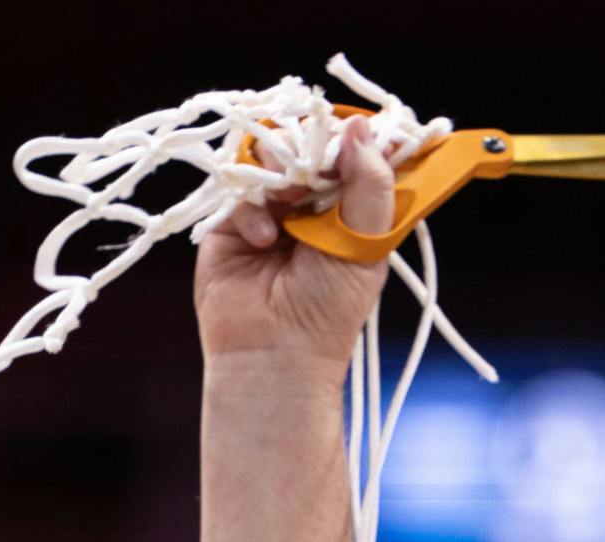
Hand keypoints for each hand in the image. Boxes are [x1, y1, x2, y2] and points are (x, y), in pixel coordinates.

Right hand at [193, 115, 396, 372]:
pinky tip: (264, 239)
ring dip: (281, 171)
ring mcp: (273, 210)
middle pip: (312, 147)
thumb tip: (362, 127)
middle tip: (312, 174)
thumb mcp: (365, 244)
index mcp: (354, 213)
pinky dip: (252, 207)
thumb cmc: (329, 309)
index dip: (357, 140)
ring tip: (289, 200)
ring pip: (273, 158)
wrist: (275, 352)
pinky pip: (241, 188)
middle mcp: (315, 206)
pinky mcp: (234, 220)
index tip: (355, 131)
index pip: (358, 157)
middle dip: (311, 151)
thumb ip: (370, 185)